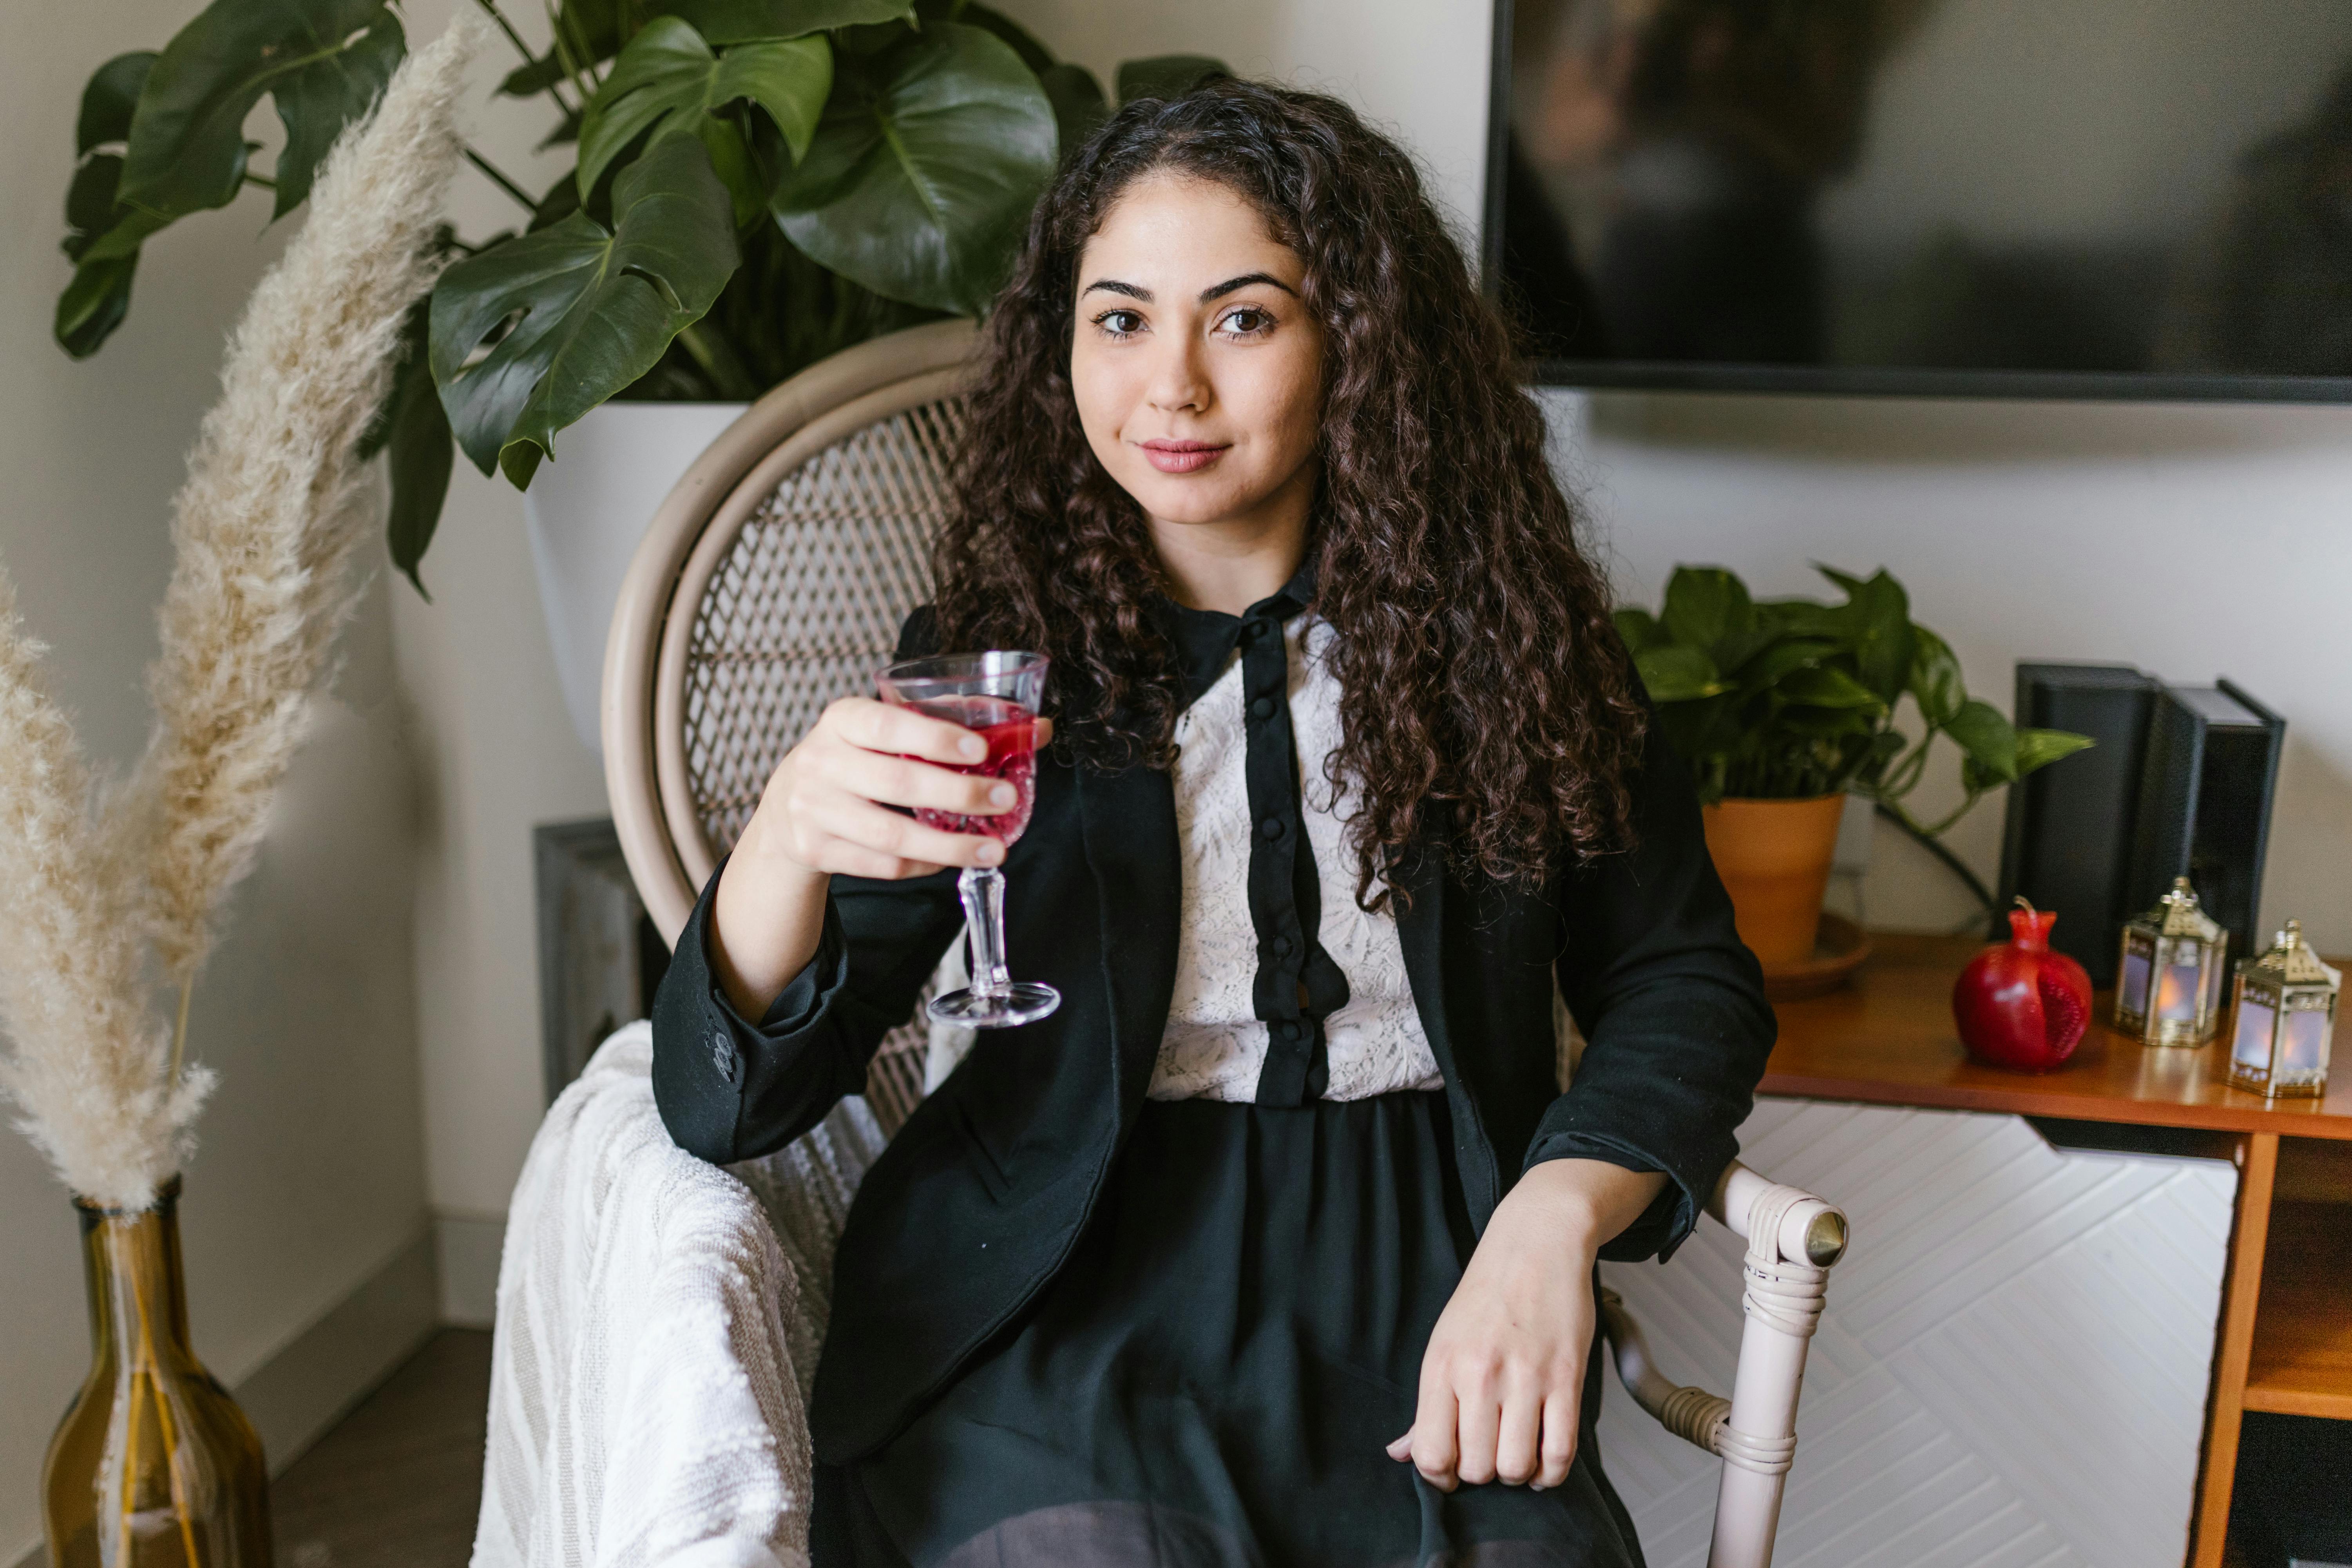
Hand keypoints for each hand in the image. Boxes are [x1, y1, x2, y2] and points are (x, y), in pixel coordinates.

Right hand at [743, 695, 1047, 882]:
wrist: (785, 808)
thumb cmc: (855, 760)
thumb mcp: (885, 732)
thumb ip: (953, 724)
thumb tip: (1035, 728)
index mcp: (842, 719)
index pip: (887, 725)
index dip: (934, 738)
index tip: (980, 749)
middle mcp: (820, 761)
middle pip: (896, 784)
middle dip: (958, 795)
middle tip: (1005, 799)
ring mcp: (813, 809)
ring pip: (891, 835)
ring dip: (949, 846)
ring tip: (994, 849)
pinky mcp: (816, 849)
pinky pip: (882, 865)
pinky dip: (923, 865)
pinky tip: (950, 859)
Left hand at [1388, 1159, 1665, 1490]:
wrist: (1536, 1245)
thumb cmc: (1487, 1297)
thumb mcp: (1443, 1343)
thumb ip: (1426, 1405)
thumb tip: (1400, 1453)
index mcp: (1442, 1366)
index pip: (1431, 1453)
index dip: (1440, 1476)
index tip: (1452, 1470)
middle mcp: (1480, 1374)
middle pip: (1477, 1467)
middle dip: (1483, 1473)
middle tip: (1489, 1452)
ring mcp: (1526, 1377)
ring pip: (1516, 1466)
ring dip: (1517, 1473)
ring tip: (1517, 1454)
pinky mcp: (1566, 1378)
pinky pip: (1561, 1452)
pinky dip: (1551, 1471)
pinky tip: (1543, 1461)